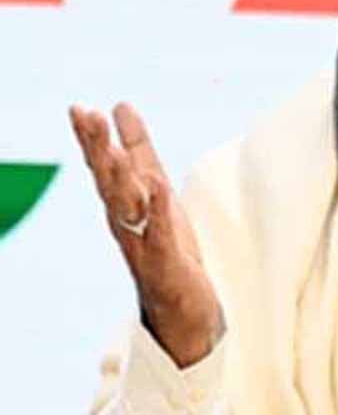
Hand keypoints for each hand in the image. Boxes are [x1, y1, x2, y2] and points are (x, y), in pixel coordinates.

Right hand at [70, 103, 222, 366]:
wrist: (182, 309)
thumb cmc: (165, 244)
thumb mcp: (156, 189)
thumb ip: (139, 150)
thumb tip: (121, 106)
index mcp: (124, 204)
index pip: (105, 167)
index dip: (93, 139)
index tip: (79, 109)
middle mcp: (126, 223)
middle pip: (109, 183)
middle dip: (98, 150)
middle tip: (86, 117)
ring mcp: (143, 244)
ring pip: (128, 208)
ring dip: (120, 179)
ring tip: (114, 150)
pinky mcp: (166, 264)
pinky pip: (160, 235)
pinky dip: (158, 211)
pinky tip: (156, 186)